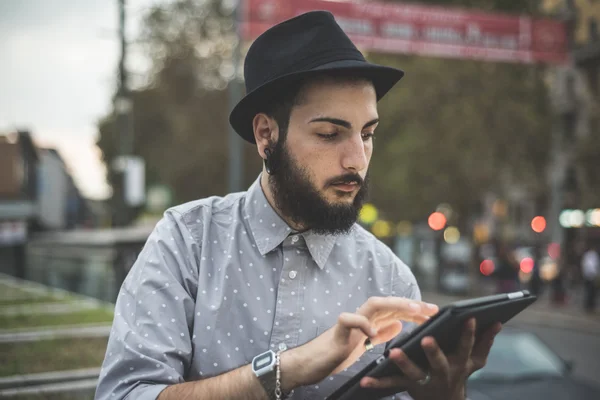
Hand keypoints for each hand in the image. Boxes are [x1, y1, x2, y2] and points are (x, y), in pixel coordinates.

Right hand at [280, 296, 438, 390]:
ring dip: (394, 305)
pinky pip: (349, 319)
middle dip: (411, 304)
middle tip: (431, 309)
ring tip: (411, 310)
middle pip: (389, 303)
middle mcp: (361, 317)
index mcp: (369, 321)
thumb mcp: (365, 344)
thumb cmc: (336, 352)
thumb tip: (399, 323)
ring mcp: (350, 322)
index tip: (433, 313)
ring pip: (373, 304)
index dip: (414, 309)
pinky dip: (362, 323)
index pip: (395, 310)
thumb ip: (381, 332)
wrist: (311, 362)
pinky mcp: (338, 331)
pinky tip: (373, 333)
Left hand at [360, 319, 501, 399]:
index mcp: (459, 363)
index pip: (465, 345)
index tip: (467, 317)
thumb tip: (497, 322)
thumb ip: (485, 342)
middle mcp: (443, 373)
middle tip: (426, 338)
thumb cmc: (460, 373)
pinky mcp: (408, 387)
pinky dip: (378, 384)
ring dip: (404, 364)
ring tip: (393, 353)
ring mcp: (425, 382)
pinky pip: (391, 385)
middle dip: (434, 351)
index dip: (467, 332)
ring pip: (413, 373)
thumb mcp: (475, 361)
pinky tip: (365, 380)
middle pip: (439, 362)